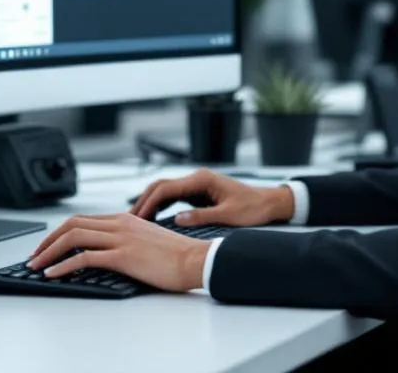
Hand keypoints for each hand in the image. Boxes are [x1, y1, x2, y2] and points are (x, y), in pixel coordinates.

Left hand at [27, 213, 209, 291]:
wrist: (197, 260)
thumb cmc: (177, 256)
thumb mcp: (147, 240)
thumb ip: (127, 240)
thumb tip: (108, 253)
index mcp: (126, 218)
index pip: (83, 219)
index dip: (60, 232)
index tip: (48, 246)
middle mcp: (120, 223)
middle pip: (72, 224)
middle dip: (47, 240)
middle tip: (34, 255)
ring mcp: (121, 238)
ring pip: (73, 237)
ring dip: (49, 252)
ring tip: (36, 265)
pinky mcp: (124, 255)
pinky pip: (84, 257)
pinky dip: (63, 265)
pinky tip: (53, 273)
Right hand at [129, 168, 293, 226]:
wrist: (269, 202)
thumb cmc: (253, 208)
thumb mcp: (228, 215)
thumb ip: (202, 217)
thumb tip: (178, 220)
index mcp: (202, 180)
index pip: (167, 189)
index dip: (149, 203)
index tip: (137, 218)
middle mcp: (197, 178)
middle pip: (161, 186)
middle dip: (143, 200)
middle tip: (128, 218)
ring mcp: (196, 184)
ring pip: (165, 190)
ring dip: (150, 202)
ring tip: (135, 220)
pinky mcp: (198, 192)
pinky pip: (173, 197)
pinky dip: (160, 205)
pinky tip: (152, 218)